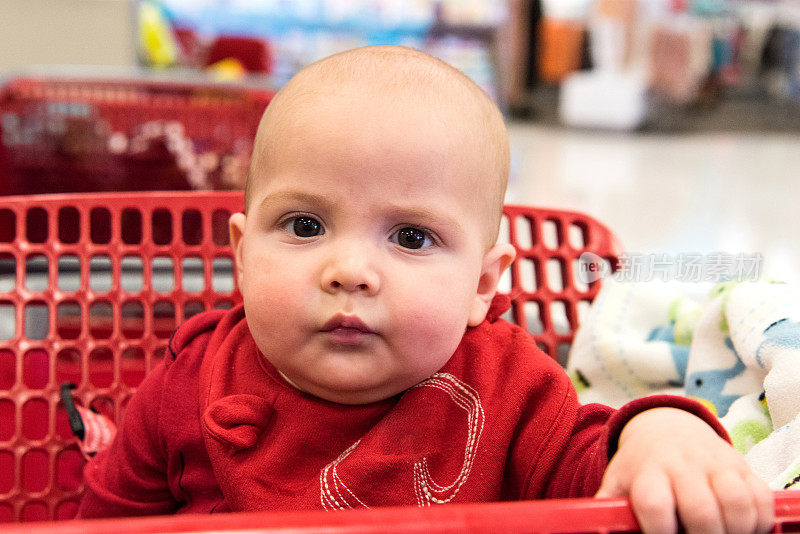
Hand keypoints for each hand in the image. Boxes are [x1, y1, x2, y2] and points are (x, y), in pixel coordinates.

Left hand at [596, 408, 773, 533]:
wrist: (666, 428)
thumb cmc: (641, 466)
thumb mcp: (619, 481)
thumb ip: (608, 504)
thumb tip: (592, 523)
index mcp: (648, 473)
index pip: (654, 503)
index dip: (660, 531)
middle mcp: (682, 465)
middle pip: (700, 509)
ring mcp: (714, 463)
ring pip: (735, 502)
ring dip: (735, 530)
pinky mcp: (740, 465)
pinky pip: (759, 496)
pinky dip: (758, 520)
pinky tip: (742, 529)